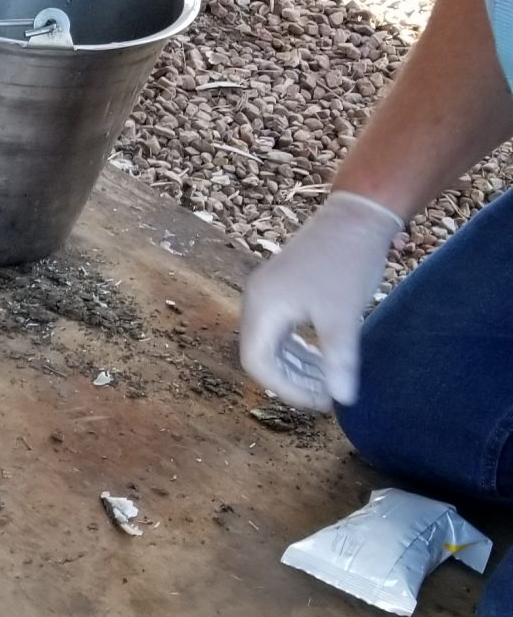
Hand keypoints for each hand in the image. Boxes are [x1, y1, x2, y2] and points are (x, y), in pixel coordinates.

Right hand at [239, 190, 404, 409]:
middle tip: (327, 397)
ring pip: (273, 343)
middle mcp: (258, 300)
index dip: (286, 389)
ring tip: (328, 382)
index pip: (258, 362)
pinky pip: (283, 329)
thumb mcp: (343, 315)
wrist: (358, 215)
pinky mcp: (284, 288)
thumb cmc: (347, 263)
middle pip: (261, 355)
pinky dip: (301, 349)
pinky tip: (325, 357)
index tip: (321, 401)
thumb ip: (339, 359)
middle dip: (292, 380)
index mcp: (263, 306)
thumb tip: (343, 400)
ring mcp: (269, 293)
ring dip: (297, 366)